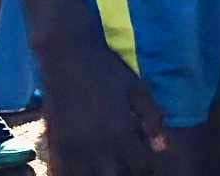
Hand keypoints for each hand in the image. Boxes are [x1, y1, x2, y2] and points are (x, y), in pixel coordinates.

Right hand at [42, 39, 169, 175]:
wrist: (70, 56)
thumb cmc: (107, 70)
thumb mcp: (138, 90)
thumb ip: (152, 119)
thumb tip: (164, 147)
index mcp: (122, 132)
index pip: (140, 166)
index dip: (147, 167)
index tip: (147, 163)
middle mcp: (98, 146)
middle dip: (124, 174)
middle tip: (126, 165)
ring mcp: (74, 148)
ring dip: (98, 175)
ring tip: (105, 167)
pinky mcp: (55, 145)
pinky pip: (62, 173)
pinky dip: (72, 175)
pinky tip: (81, 169)